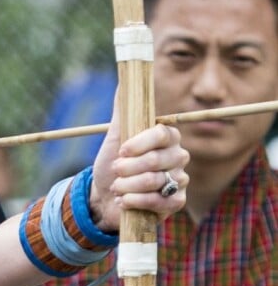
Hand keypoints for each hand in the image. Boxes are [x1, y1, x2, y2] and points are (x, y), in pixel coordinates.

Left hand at [89, 97, 188, 232]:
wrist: (105, 196)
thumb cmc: (112, 163)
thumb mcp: (114, 136)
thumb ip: (123, 111)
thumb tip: (124, 83)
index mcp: (166, 137)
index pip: (162, 134)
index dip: (140, 143)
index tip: (121, 150)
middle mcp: (178, 156)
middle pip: (156, 160)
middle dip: (128, 168)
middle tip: (115, 170)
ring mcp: (180, 180)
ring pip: (155, 182)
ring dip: (127, 185)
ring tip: (117, 186)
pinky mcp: (177, 201)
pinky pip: (160, 202)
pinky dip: (136, 201)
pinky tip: (124, 201)